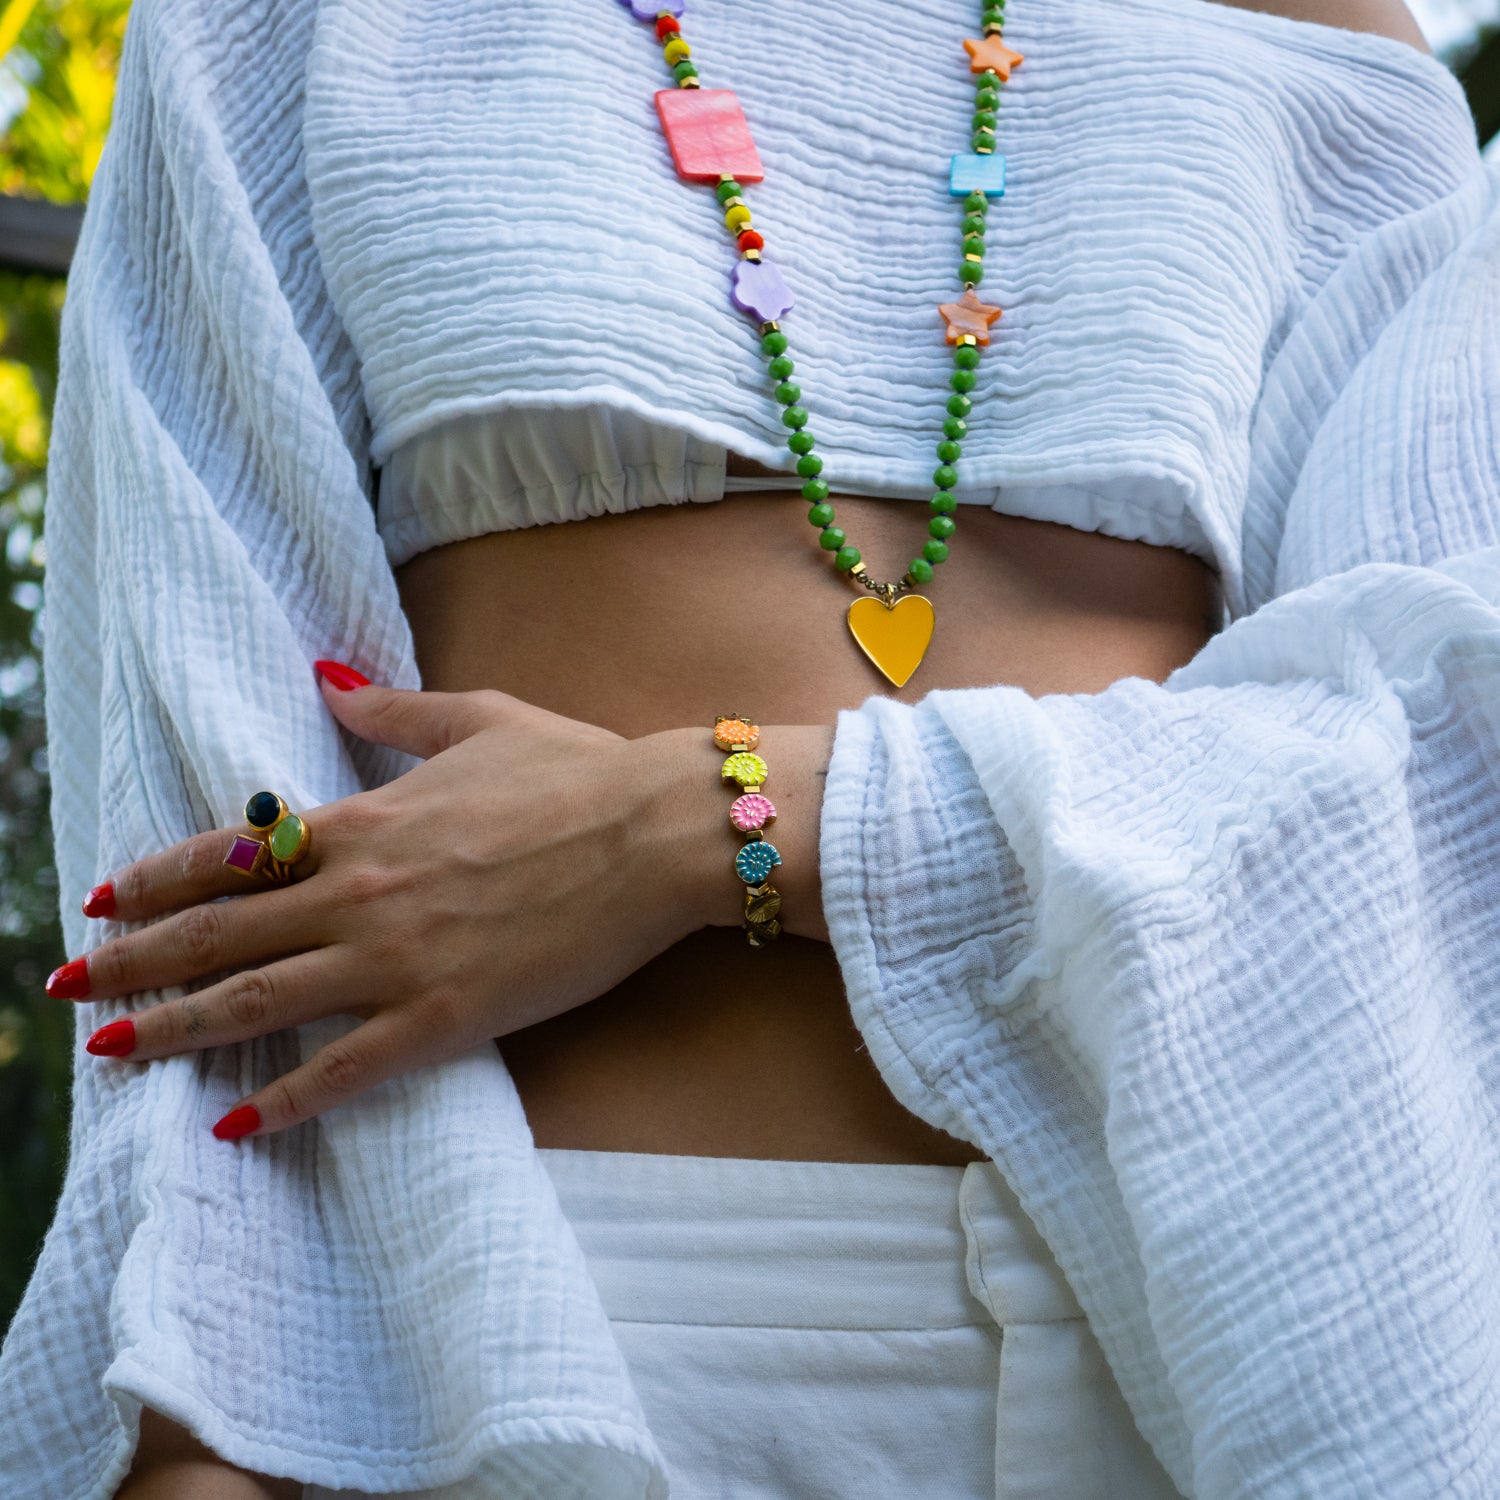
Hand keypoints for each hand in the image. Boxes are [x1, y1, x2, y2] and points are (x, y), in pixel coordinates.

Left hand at [51, 668, 721, 1139]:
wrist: (657, 832)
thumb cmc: (578, 770)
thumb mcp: (478, 719)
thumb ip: (391, 709)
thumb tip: (327, 677)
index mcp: (366, 822)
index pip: (232, 855)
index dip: (158, 879)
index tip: (106, 902)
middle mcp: (361, 893)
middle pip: (218, 934)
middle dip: (132, 963)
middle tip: (67, 987)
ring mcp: (398, 959)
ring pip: (255, 1002)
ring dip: (172, 1031)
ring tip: (109, 1053)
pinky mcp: (446, 1015)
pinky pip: (345, 1069)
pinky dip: (283, 1103)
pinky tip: (234, 1128)